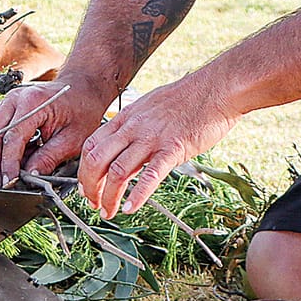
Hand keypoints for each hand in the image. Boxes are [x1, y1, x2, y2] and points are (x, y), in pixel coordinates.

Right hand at [0, 74, 116, 186]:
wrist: (82, 88)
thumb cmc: (81, 108)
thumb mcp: (73, 139)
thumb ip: (49, 158)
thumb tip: (30, 175)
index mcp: (33, 103)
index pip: (12, 138)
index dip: (8, 163)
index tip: (9, 181)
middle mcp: (15, 99)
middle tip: (1, 183)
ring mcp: (9, 102)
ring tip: (5, 175)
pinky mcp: (8, 108)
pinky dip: (1, 148)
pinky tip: (12, 161)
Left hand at [74, 72, 239, 215]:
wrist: (216, 88)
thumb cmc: (188, 98)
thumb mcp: (150, 107)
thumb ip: (135, 127)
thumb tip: (126, 148)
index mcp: (126, 118)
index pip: (91, 146)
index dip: (84, 170)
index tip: (87, 187)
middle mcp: (133, 128)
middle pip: (96, 160)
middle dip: (90, 187)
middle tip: (94, 204)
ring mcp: (151, 138)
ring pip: (117, 171)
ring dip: (109, 196)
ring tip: (109, 212)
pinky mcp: (173, 149)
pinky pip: (150, 175)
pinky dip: (138, 195)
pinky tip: (130, 208)